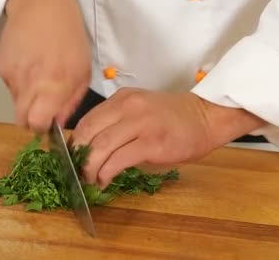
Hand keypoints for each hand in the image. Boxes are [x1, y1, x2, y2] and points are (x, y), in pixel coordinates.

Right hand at [0, 0, 91, 132]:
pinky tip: (30, 64)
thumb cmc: (66, 31)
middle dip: (32, 119)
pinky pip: (10, 87)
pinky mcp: (2, 67)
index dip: (43, 127)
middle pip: (22, 121)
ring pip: (16, 104)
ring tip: (39, 77)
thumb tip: (60, 122)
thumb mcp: (83, 67)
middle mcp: (32, 81)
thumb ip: (72, 99)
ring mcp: (14, 74)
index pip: (39, 123)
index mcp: (57, 82)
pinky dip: (20, 82)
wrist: (39, 1)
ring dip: (27, 99)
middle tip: (42, 108)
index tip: (48, 122)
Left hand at [70, 88, 264, 187]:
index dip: (74, 142)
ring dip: (90, 167)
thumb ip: (117, 122)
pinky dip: (106, 172)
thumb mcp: (140, 110)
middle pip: (88, 132)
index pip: (87, 119)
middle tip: (77, 171)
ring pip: (100, 146)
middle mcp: (128, 107)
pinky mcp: (152, 142)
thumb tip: (90, 148)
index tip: (72, 158)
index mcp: (122, 99)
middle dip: (78, 156)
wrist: (206, 117)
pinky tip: (104, 180)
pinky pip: (119, 159)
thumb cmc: (173, 118)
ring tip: (90, 179)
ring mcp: (140, 124)